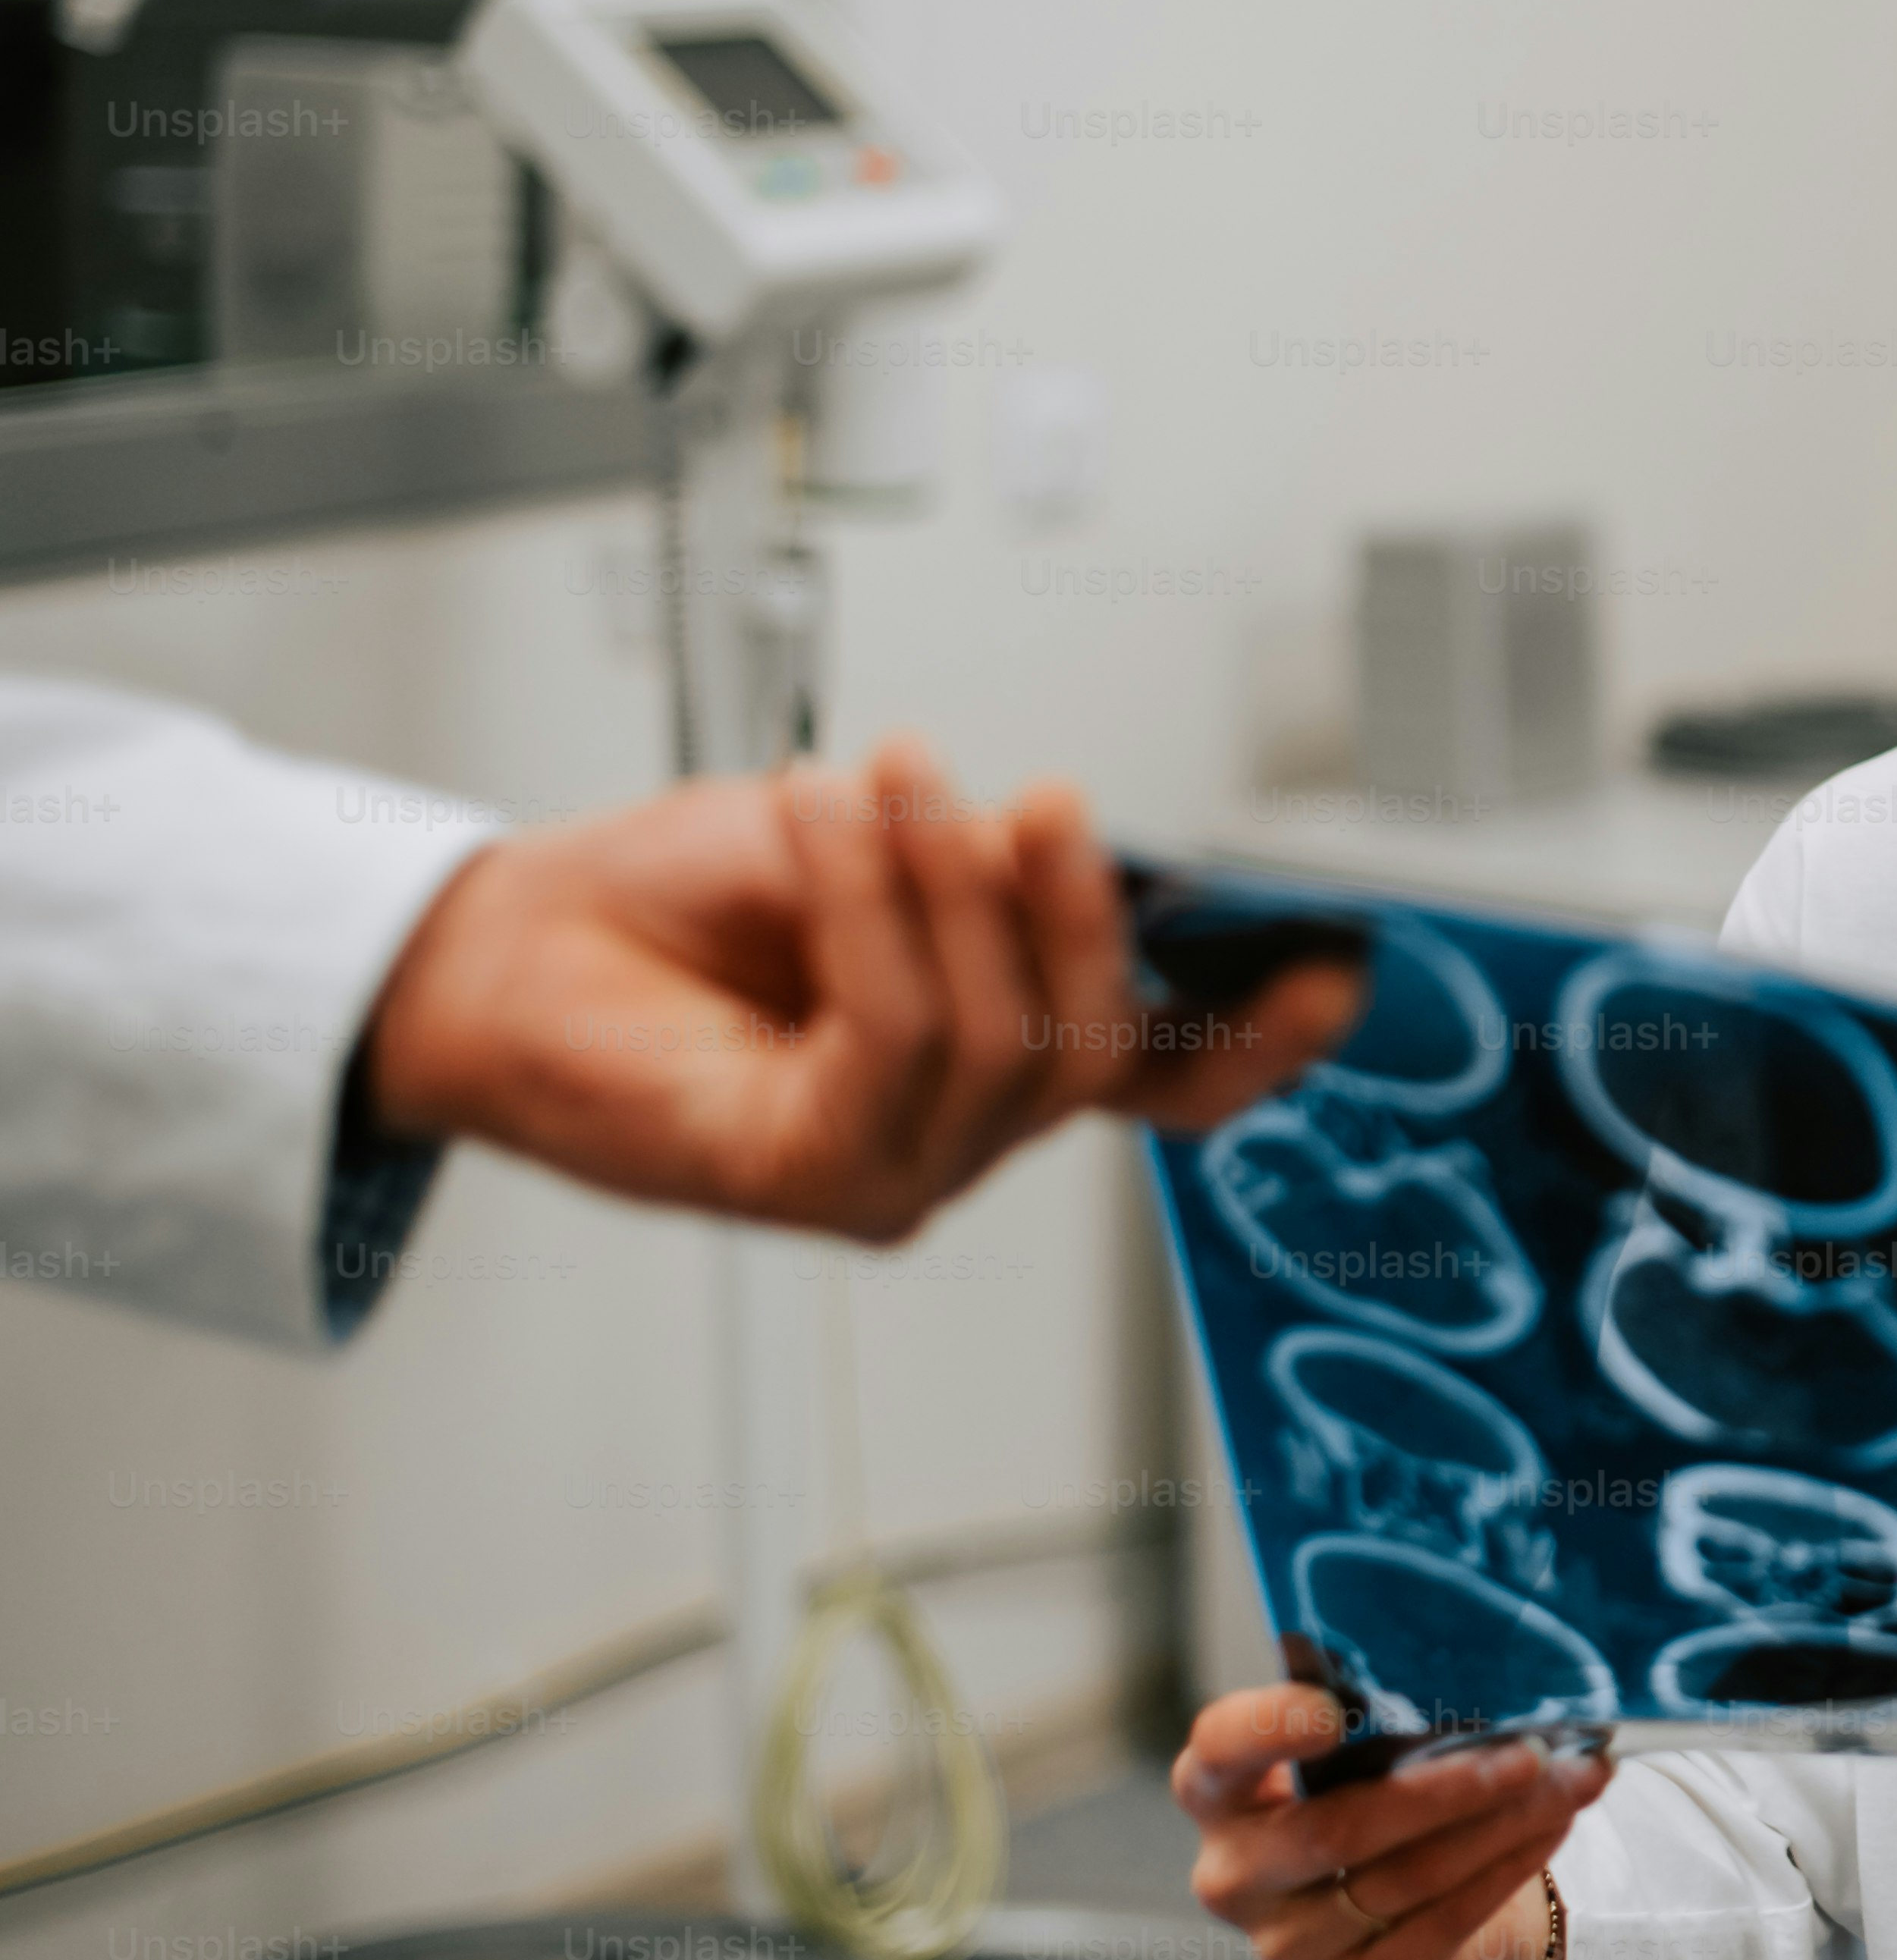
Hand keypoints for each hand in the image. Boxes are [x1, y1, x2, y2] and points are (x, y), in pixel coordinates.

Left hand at [360, 734, 1365, 1243]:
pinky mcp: (804, 1178)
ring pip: (997, 1038)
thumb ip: (973, 865)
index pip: (1164, 1078)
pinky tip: (823, 822)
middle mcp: (958, 1133)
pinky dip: (866, 910)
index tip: (1335, 968)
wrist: (498, 947)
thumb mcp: (862, 843)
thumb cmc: (668, 903)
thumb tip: (1052, 846)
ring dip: (938, 885)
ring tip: (872, 781)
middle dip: (1069, 903)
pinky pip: (890, 1038)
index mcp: (998, 1056)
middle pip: (1094, 1041)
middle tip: (1028, 794)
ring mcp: (889, 1172)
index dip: (1260, 1037)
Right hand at [1177, 1685, 1612, 1959]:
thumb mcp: (1352, 1748)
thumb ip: (1370, 1711)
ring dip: (1501, 1823)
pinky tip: (1553, 1824)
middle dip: (1443, 1789)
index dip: (1265, 1730)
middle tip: (1529, 1750)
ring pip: (1406, 1878)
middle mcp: (1237, 1874)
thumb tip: (1466, 1659)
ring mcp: (1290, 1944)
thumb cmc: (1370, 1792)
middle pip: (1335, 1831)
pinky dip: (1509, 1866)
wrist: (1405, 1904)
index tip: (1330, 1709)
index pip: (1219, 1753)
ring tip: (1569, 1778)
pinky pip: (1445, 1921)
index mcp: (1219, 1792)